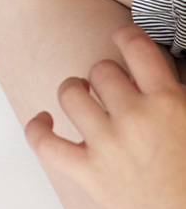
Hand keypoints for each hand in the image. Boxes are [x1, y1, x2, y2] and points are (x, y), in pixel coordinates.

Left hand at [25, 25, 185, 208]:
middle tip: (115, 91)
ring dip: (75, 92)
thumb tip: (174, 80)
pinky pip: (44, 143)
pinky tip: (44, 121)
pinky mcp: (87, 172)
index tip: (123, 38)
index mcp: (168, 102)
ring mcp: (106, 144)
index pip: (135, 46)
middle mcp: (134, 116)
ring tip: (84, 97)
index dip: (126, 36)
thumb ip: (181, 98)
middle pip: (101, 71)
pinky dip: (37, 128)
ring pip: (71, 94)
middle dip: (106, 77)